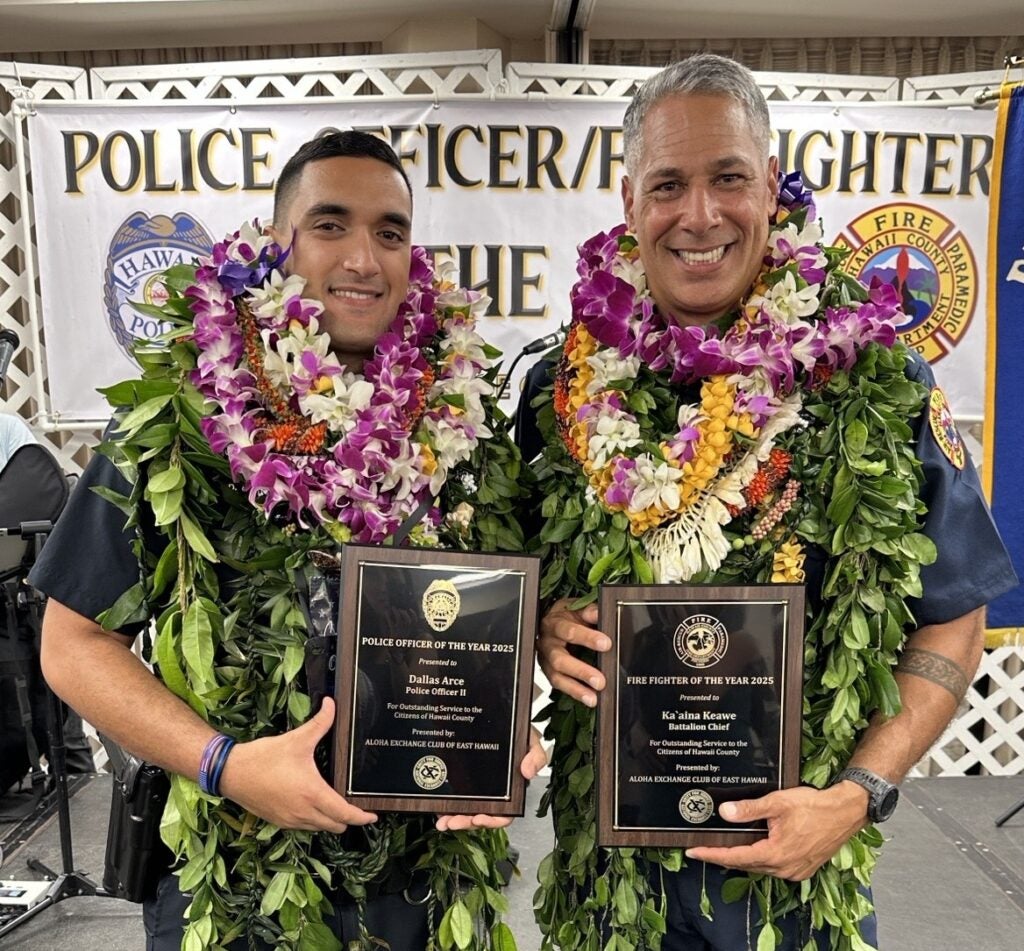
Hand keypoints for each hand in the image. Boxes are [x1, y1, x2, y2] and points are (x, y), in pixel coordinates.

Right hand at [219, 697, 377, 832]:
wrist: (231, 773)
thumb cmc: (263, 758)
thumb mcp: (297, 738)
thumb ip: (320, 722)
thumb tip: (332, 704)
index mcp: (312, 794)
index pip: (344, 814)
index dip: (362, 817)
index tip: (373, 816)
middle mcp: (303, 812)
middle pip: (335, 826)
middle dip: (348, 818)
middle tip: (356, 805)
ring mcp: (290, 820)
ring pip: (319, 828)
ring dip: (330, 820)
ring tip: (337, 804)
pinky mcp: (279, 821)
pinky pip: (303, 827)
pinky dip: (314, 820)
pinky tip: (313, 804)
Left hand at [434, 728, 547, 830]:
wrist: (501, 717)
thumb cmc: (517, 734)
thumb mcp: (531, 741)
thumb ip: (536, 756)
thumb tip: (529, 772)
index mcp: (510, 791)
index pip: (504, 814)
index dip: (493, 821)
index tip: (480, 818)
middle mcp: (492, 794)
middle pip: (481, 817)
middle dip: (467, 823)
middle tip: (454, 822)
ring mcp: (475, 789)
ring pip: (465, 812)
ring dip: (454, 819)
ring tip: (444, 821)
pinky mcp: (461, 782)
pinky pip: (453, 799)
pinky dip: (444, 808)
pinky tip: (438, 810)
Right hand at [537, 600, 609, 707]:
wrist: (546, 622)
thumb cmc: (564, 616)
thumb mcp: (575, 608)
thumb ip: (588, 611)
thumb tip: (600, 613)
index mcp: (554, 624)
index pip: (570, 631)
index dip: (587, 638)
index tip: (606, 644)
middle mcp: (547, 643)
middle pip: (560, 659)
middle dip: (581, 671)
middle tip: (600, 680)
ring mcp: (545, 659)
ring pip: (557, 676)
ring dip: (576, 688)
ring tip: (593, 697)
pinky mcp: (548, 672)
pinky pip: (558, 685)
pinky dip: (574, 693)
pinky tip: (589, 699)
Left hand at [684, 784, 867, 880]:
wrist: (845, 812)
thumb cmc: (815, 806)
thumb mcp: (778, 803)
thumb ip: (749, 809)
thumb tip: (725, 812)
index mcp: (776, 854)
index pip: (735, 858)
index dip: (711, 855)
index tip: (693, 852)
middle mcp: (784, 868)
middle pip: (746, 864)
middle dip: (723, 857)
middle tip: (703, 848)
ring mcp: (795, 871)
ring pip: (759, 867)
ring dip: (742, 858)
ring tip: (722, 848)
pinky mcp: (802, 868)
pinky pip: (774, 867)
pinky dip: (759, 859)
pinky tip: (752, 848)